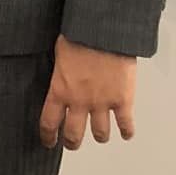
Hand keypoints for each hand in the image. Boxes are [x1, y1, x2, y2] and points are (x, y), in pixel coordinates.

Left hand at [39, 35, 135, 149]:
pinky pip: (126, 124)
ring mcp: (102, 103)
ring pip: (100, 134)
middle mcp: (79, 102)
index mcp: (60, 91)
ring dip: (100, 136)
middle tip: (73, 143)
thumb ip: (59, 74)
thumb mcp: (58, 55)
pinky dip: (127, 131)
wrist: (104, 31)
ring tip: (100, 135)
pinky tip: (126, 133)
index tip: (50, 142)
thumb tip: (59, 78)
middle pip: (73, 135)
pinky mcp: (123, 100)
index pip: (49, 123)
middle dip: (72, 143)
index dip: (49, 137)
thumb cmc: (80, 35)